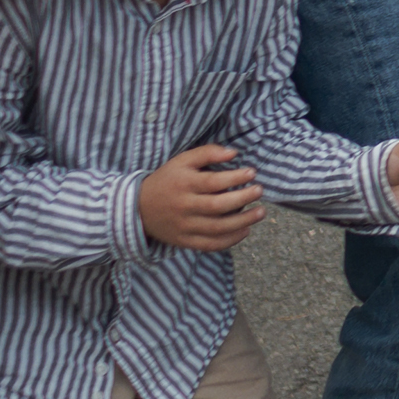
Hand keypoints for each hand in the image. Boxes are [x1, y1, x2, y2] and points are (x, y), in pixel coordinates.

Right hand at [137, 145, 262, 250]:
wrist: (138, 209)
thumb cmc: (167, 180)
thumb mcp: (181, 161)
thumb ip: (207, 153)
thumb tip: (234, 153)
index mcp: (183, 184)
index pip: (213, 182)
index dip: (235, 178)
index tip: (252, 172)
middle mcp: (184, 206)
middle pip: (218, 206)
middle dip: (243, 198)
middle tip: (259, 190)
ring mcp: (184, 226)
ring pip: (217, 228)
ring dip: (243, 221)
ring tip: (260, 212)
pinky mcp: (185, 241)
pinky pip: (211, 244)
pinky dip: (230, 240)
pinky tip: (245, 230)